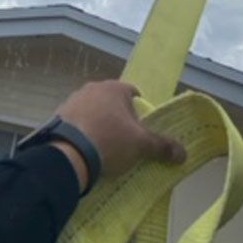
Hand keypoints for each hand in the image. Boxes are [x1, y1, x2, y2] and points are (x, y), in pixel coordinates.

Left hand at [53, 80, 185, 184]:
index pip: (133, 93)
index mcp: (114, 88)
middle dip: (119, 119)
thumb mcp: (141, 145)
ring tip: (104, 149)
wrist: (68, 154)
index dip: (140, 111)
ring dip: (99, 125)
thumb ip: (162, 146)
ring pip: (93, 112)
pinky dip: (82, 133)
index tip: (141, 130)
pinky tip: (85, 150)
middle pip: (112, 103)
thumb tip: (184, 153)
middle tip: (125, 142)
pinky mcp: (58, 116)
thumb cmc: (110, 141)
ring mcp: (73, 100)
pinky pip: (76, 123)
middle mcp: (92, 88)